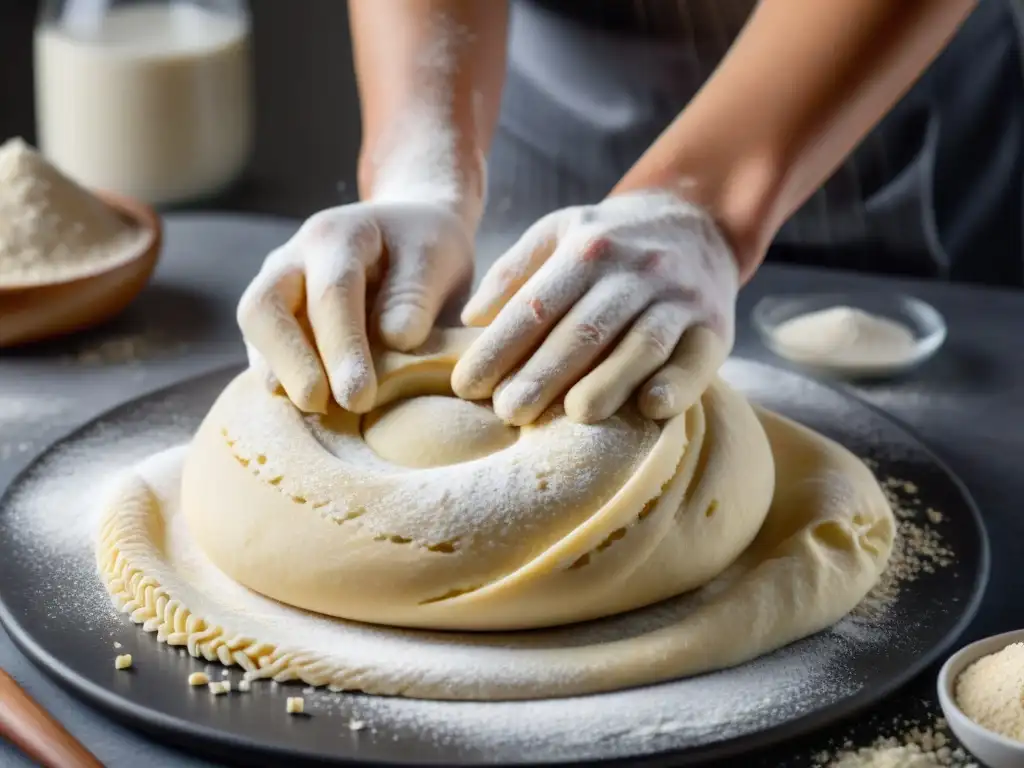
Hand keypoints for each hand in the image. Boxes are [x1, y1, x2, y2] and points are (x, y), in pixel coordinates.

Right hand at [238, 201, 473, 413]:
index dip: (342, 348)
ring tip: (318, 410)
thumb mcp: (437, 257)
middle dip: (290, 362)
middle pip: (263, 307)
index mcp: (337, 236)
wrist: (407, 232)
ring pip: (255, 330)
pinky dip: (283, 379)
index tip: (360, 397)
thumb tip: (395, 339)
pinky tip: (312, 407)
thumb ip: (416, 295)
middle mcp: (294, 258)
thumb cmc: (426, 249)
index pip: (330, 293)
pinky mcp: (276, 317)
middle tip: (320, 405)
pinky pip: (262, 349)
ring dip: (282, 374)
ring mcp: (276, 286)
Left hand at [452, 190, 737, 424]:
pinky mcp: (715, 327)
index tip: (466, 387)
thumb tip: (470, 318)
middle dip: (543, 373)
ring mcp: (678, 298)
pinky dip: (677, 384)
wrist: (697, 220)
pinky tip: (651, 407)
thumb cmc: (612, 241)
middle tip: (509, 413)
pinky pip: (697, 359)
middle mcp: (635, 270)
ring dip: (608, 382)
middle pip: (584, 329)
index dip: (499, 347)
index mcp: (588, 248)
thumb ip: (514, 271)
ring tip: (573, 417)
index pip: (536, 305)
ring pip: (641, 344)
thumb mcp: (561, 232)